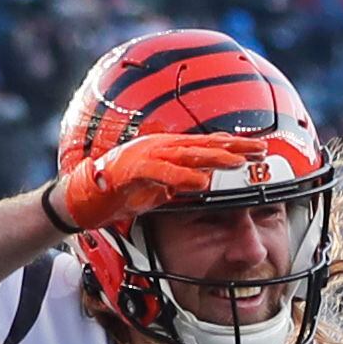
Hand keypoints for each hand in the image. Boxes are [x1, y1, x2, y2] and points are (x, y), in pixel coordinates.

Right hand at [49, 132, 280, 233]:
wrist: (83, 197)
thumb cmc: (119, 192)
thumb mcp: (158, 189)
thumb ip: (180, 182)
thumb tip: (203, 182)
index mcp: (166, 150)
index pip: (206, 146)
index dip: (232, 146)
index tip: (258, 149)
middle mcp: (159, 148)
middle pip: (203, 145)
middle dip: (233, 147)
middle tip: (260, 150)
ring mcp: (146, 156)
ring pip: (187, 155)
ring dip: (215, 158)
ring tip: (239, 163)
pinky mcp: (132, 171)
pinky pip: (162, 174)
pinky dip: (183, 178)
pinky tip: (202, 182)